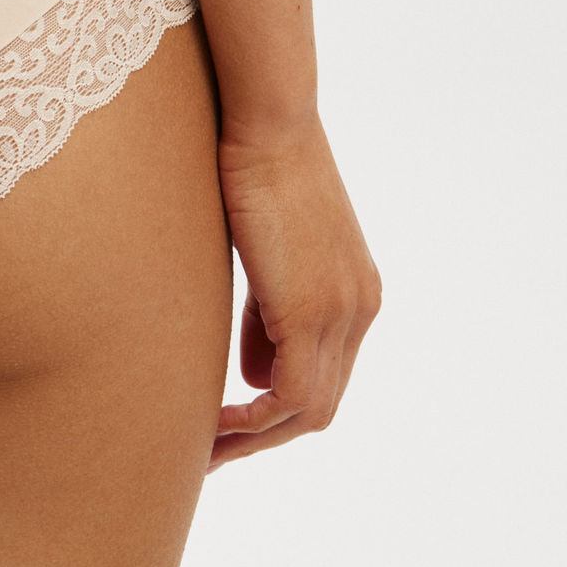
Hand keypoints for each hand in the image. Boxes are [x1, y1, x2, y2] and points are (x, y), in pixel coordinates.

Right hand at [211, 112, 379, 467]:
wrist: (267, 118)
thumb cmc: (254, 160)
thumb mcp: (266, 245)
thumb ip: (268, 307)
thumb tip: (255, 365)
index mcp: (356, 291)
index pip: (323, 372)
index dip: (279, 403)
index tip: (232, 416)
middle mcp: (361, 308)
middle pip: (322, 403)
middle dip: (269, 434)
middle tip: (215, 449)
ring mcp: (343, 311)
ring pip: (309, 409)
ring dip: (257, 437)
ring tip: (206, 447)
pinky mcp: (312, 310)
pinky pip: (290, 396)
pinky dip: (253, 422)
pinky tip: (213, 424)